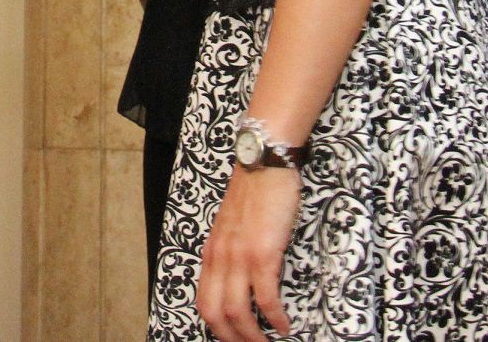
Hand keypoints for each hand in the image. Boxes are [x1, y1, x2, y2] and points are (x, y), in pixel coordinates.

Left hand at [196, 162, 300, 341]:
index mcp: (211, 253)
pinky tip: (284, 326)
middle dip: (233, 339)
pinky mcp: (262, 253)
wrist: (263, 162)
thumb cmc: (253, 192)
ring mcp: (239, 256)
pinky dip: (274, 318)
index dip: (216, 328)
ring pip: (238, 312)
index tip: (232, 338)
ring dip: (253, 336)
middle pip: (215, 314)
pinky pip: (266, 297)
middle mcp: (220, 258)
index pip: (204, 302)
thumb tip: (238, 278)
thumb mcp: (230, 227)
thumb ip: (229, 252)